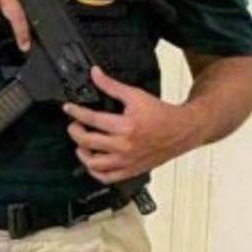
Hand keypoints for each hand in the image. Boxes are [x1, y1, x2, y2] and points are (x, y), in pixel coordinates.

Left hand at [63, 67, 200, 183]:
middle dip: (75, 131)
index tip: (68, 108)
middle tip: (74, 125)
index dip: (75, 112)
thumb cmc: (161, 114)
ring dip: (83, 153)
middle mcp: (125, 146)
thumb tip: (95, 73)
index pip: (91, 120)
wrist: (183, 130)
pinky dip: (95, 171)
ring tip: (82, 143)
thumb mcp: (136, 95)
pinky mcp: (131, 170)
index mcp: (126, 126)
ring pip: (94, 164)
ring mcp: (127, 161)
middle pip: (87, 142)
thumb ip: (112, 86)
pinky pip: (107, 178)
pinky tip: (93, 160)